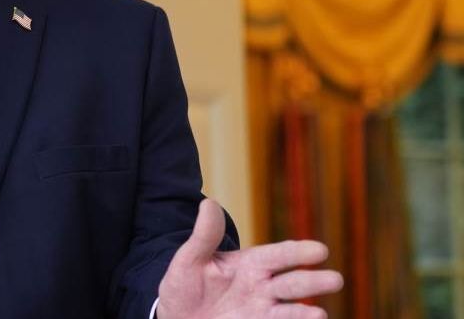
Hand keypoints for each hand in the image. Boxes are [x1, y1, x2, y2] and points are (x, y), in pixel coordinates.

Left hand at [157, 199, 343, 318]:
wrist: (176, 316)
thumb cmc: (183, 285)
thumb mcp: (189, 259)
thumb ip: (204, 236)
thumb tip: (208, 202)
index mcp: (248, 264)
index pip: (276, 256)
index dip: (297, 253)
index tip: (319, 250)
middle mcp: (261, 286)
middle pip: (291, 283)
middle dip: (312, 282)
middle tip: (335, 280)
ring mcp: (260, 310)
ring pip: (289, 309)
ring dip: (305, 312)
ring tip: (320, 314)